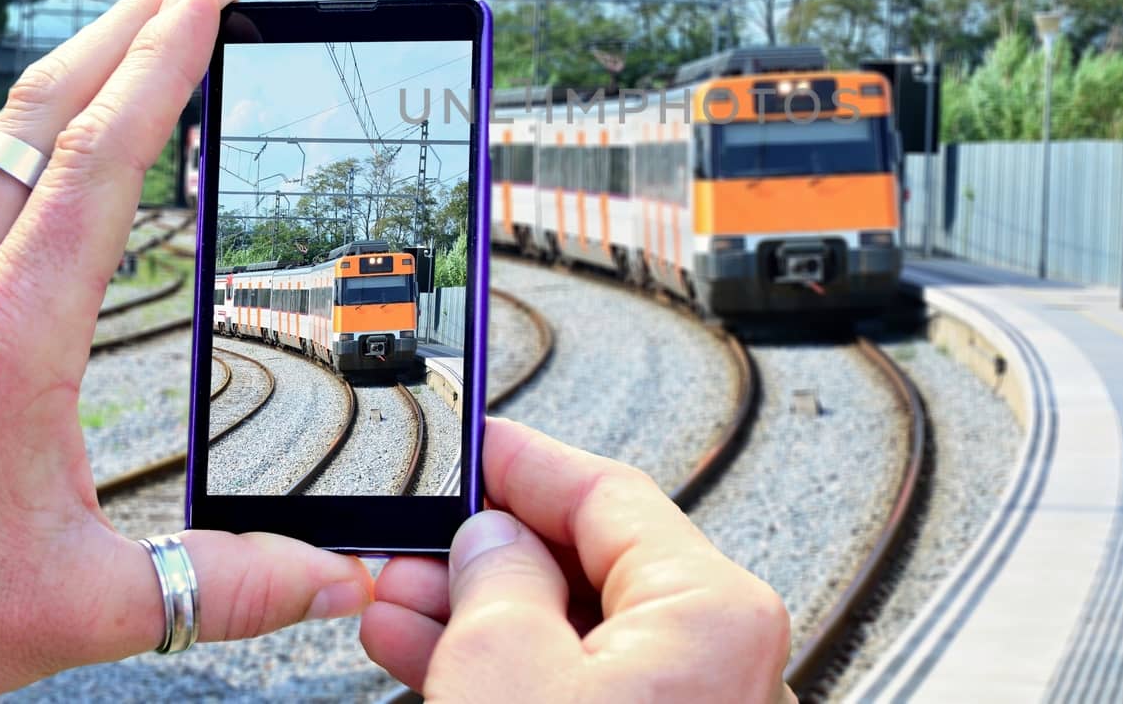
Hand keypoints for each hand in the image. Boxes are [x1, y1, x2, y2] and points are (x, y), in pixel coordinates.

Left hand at [0, 0, 372, 702]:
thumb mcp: (79, 606)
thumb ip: (227, 585)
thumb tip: (341, 580)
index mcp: (6, 336)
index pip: (100, 158)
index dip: (162, 63)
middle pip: (40, 111)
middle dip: (125, 30)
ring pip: (0, 142)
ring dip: (79, 79)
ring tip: (147, 50)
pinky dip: (40, 141)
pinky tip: (70, 159)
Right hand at [362, 417, 795, 702]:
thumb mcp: (505, 673)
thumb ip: (495, 582)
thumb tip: (490, 542)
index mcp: (713, 612)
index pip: (608, 491)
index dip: (524, 462)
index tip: (474, 443)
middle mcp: (721, 658)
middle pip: (590, 563)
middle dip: (488, 551)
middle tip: (417, 542)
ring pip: (577, 634)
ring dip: (483, 616)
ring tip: (400, 604)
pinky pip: (580, 688)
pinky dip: (511, 673)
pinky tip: (431, 656)